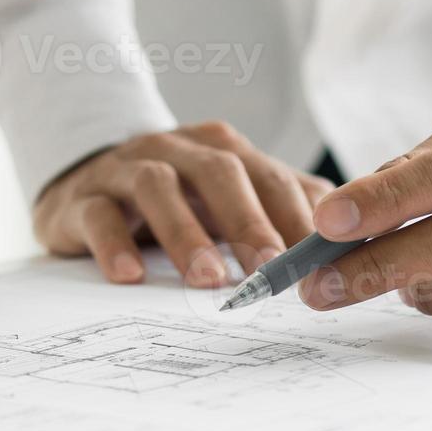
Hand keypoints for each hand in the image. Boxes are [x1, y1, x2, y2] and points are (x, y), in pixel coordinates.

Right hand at [33, 123, 334, 286]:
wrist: (84, 182)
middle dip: (249, 222)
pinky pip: (99, 216)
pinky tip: (130, 277)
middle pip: (219, 174)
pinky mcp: (83, 198)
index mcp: (221, 150)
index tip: (320, 262)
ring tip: (207, 280)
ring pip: (158, 189)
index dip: (296, 217)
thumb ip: (283, 210)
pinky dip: (114, 244)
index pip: (269, 177)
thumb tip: (348, 243)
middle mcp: (176, 150)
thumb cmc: (175, 200)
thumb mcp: (229, 200)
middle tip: (271, 270)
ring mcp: (126, 169)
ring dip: (186, 234)